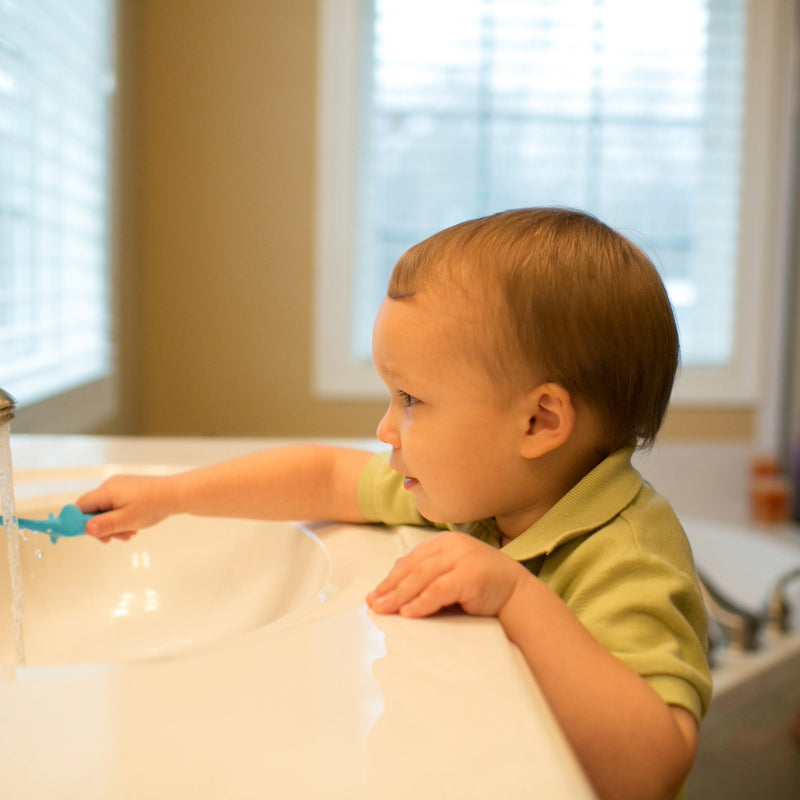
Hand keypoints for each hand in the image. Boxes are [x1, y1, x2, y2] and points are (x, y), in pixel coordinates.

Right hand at [76, 474, 176, 541]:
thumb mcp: (127, 520)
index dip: (80, 522)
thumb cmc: (154, 505)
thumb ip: (105, 525)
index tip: (89, 535)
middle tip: (114, 539)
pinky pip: (117, 507)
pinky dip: (122, 518)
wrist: (176, 495)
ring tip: (129, 534)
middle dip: (102, 527)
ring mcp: (120, 487)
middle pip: (94, 509)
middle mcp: (111, 486)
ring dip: (114, 525)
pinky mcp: (129, 491)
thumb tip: (86, 529)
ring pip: (107, 510)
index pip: (81, 505)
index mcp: (107, 490)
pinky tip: (133, 527)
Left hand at [366, 531, 529, 618]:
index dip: (391, 577)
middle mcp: (452, 545)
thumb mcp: (452, 574)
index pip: (411, 559)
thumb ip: (429, 574)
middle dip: (390, 587)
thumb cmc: (483, 587)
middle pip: (413, 567)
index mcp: (445, 542)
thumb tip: (394, 587)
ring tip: (384, 610)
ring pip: (421, 577)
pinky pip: (438, 590)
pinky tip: (408, 613)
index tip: (374, 594)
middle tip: (373, 604)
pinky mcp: (469, 575)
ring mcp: (462, 558)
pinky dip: (420, 602)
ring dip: (399, 595)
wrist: (518, 596)